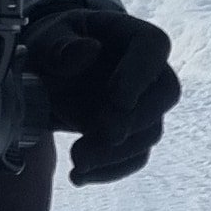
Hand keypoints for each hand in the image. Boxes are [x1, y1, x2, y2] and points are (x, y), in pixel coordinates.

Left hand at [20, 8, 180, 185]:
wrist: (45, 71)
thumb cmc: (51, 45)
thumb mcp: (45, 38)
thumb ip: (60, 45)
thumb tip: (88, 50)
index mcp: (130, 35)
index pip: (153, 45)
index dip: (141, 74)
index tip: (118, 98)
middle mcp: (146, 70)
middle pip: (164, 94)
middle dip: (134, 119)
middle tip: (102, 132)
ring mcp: (142, 104)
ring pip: (150, 131)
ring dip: (117, 151)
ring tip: (77, 159)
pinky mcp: (130, 133)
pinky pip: (135, 156)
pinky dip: (109, 170)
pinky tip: (80, 176)